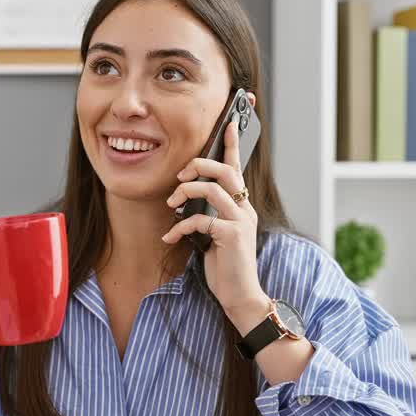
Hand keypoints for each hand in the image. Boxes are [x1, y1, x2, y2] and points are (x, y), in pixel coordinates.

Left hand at [162, 92, 270, 331]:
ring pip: (213, 189)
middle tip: (179, 178)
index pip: (237, 167)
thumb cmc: (226, 265)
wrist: (240, 295)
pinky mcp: (232, 237)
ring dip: (186, 193)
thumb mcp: (215, 234)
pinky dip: (181, 226)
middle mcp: (244, 209)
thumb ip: (208, 214)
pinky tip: (170, 237)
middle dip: (198, 165)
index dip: (232, 143)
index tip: (230, 121)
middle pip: (225, 170)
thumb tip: (186, 199)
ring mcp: (240, 221)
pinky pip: (202, 220)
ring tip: (172, 206)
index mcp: (240, 205)